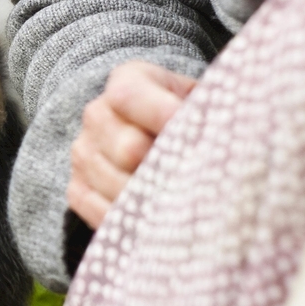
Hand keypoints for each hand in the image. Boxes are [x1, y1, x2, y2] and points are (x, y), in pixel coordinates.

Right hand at [66, 61, 196, 228]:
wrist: (155, 135)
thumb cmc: (189, 120)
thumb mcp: (201, 99)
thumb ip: (209, 112)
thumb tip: (227, 138)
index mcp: (128, 82)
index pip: (128, 96)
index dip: (162, 115)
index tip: (198, 135)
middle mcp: (97, 115)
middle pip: (127, 148)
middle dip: (168, 168)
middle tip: (202, 183)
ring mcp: (84, 153)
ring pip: (117, 185)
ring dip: (155, 200)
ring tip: (188, 206)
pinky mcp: (77, 188)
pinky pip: (102, 212)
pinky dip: (133, 222)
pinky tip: (161, 222)